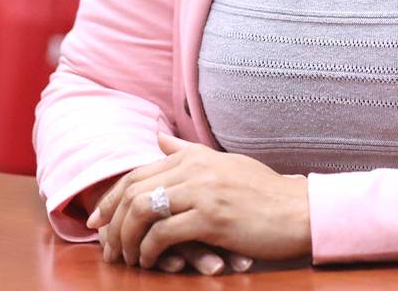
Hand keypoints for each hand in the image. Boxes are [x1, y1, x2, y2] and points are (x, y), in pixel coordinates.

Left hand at [87, 131, 311, 269]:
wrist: (299, 211)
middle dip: (112, 222)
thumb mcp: (224, 164)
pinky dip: (149, 250)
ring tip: (126, 258)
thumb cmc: (264, 192)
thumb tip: (158, 137)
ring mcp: (202, 192)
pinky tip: (150, 261)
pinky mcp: (211, 218)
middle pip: (134, 191)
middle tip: (106, 247)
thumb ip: (187, 153)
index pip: (138, 174)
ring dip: (126, 239)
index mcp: (194, 158)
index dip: (112, 198)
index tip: (98, 220)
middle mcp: (194, 170)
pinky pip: (164, 233)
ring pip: (142, 211)